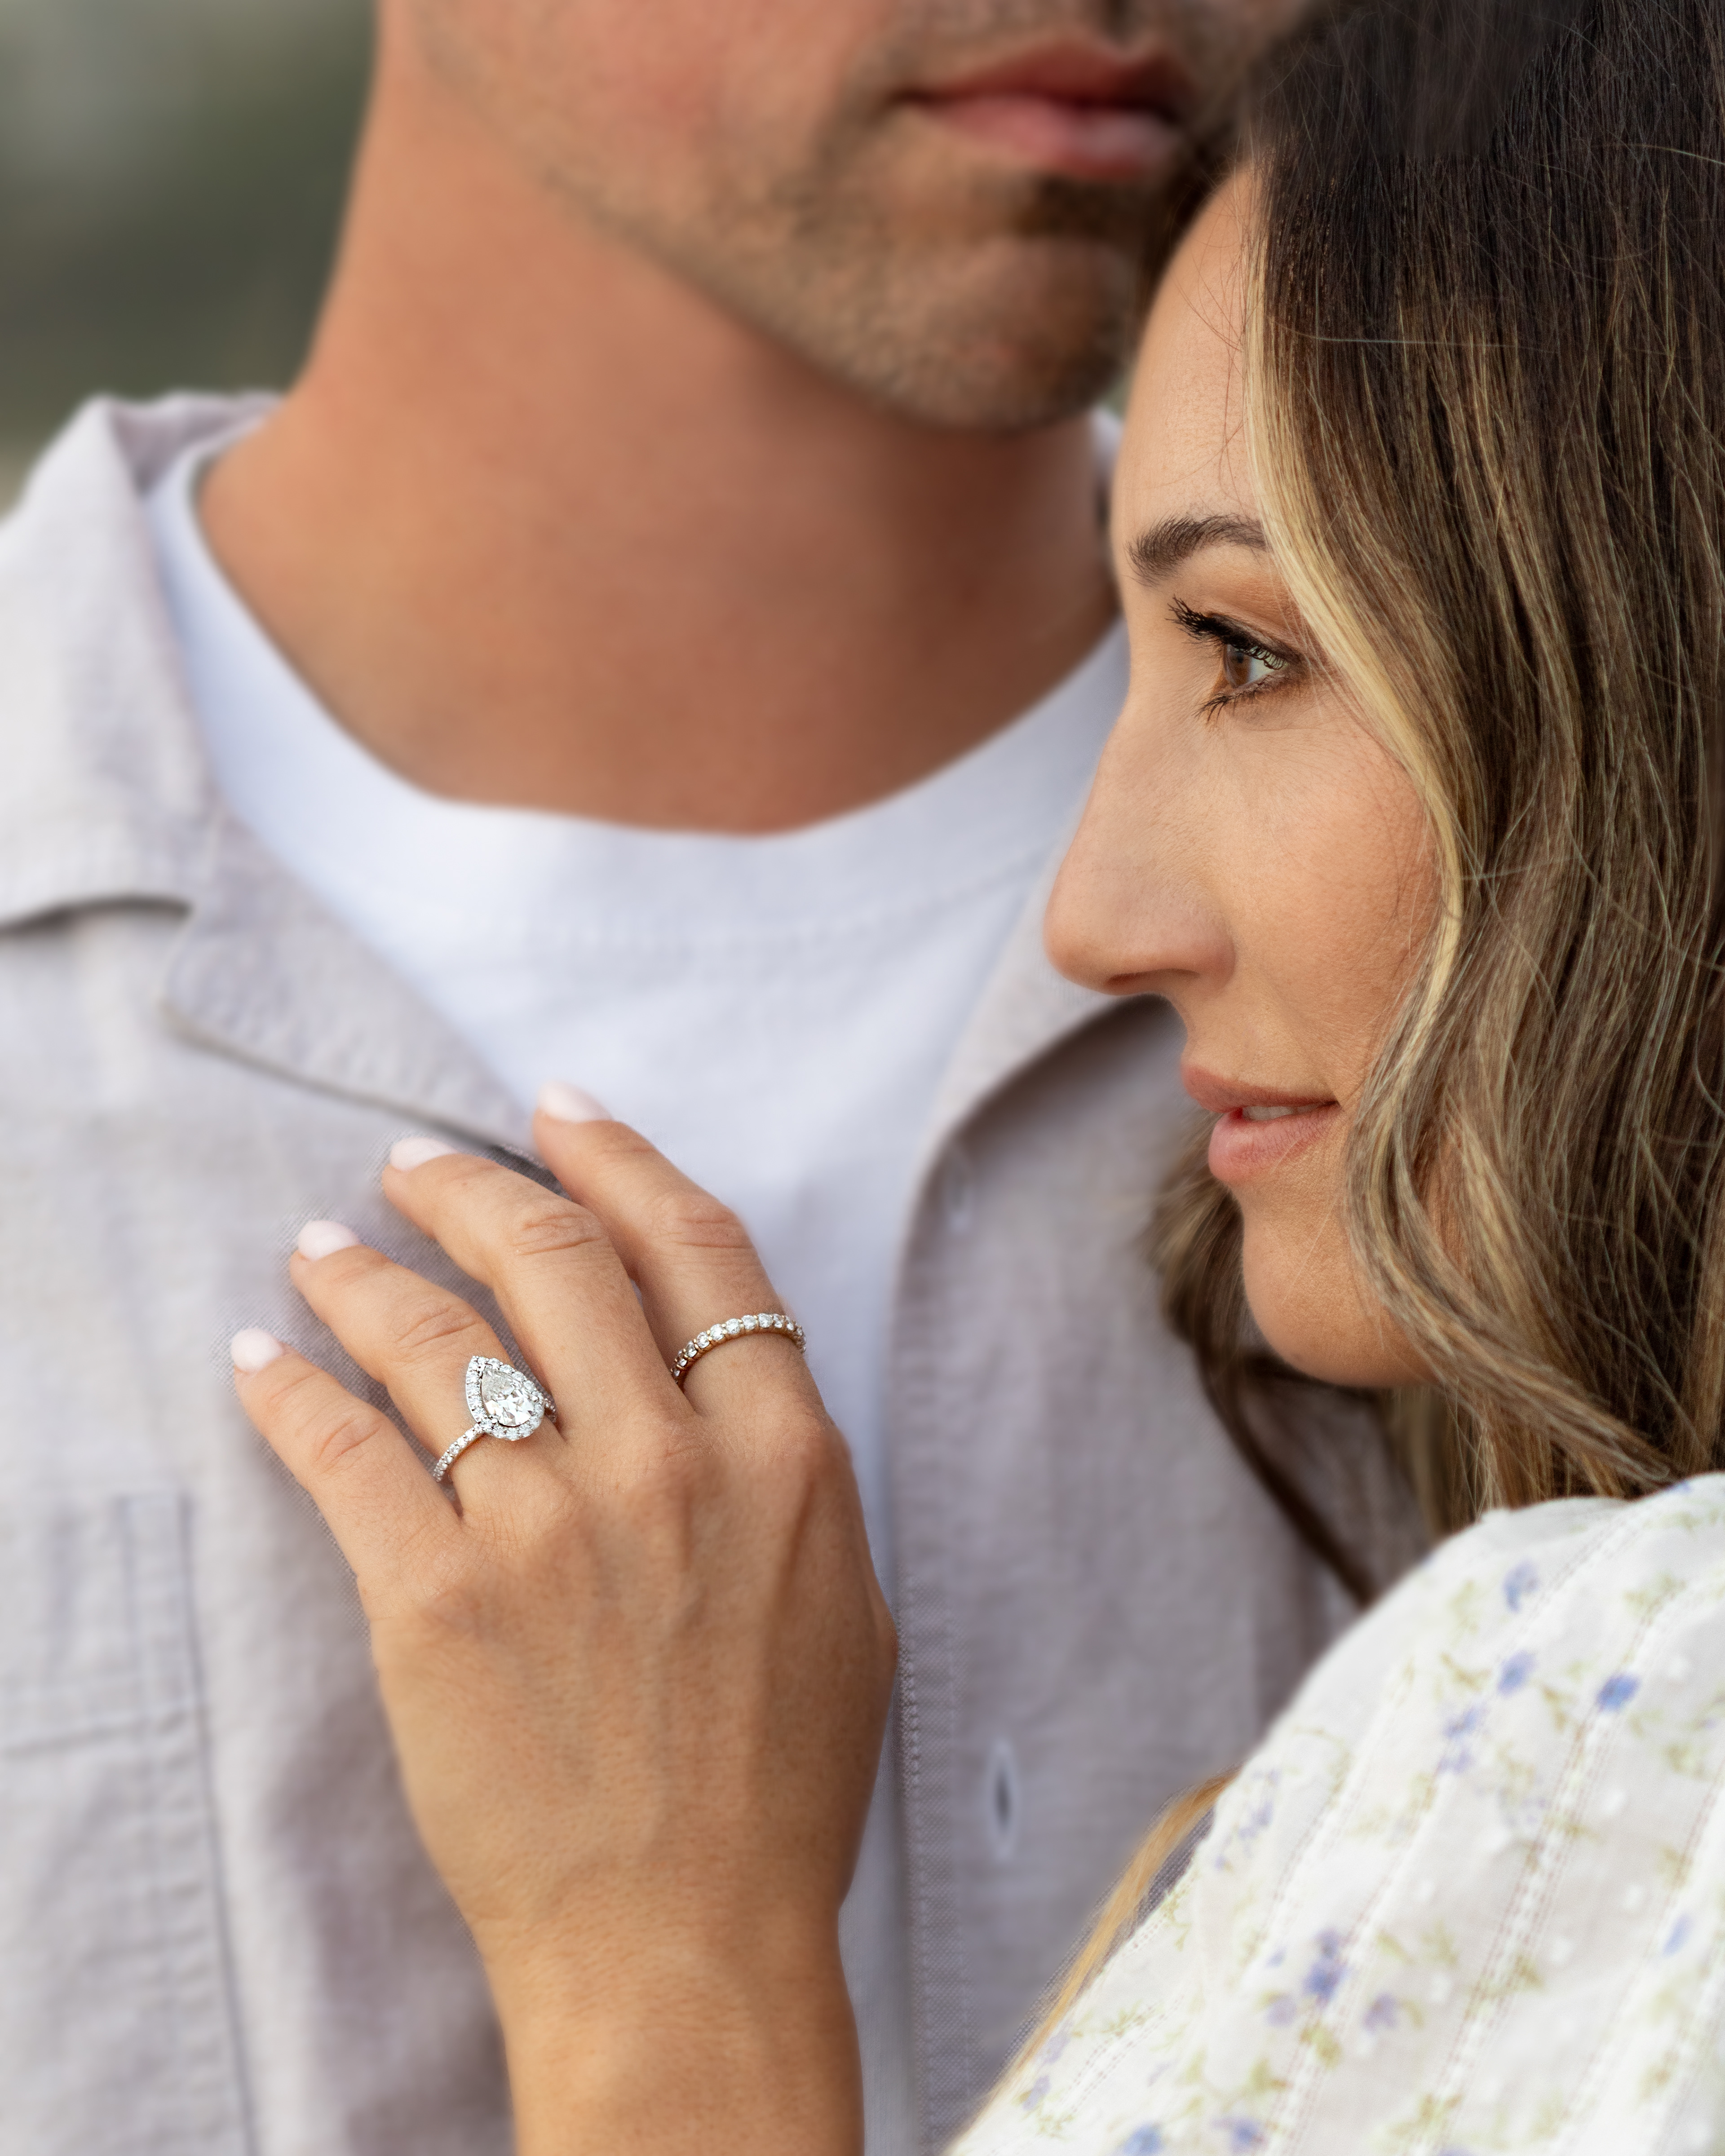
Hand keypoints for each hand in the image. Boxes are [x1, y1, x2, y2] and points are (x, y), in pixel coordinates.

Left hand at [232, 1111, 895, 2155]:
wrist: (685, 1942)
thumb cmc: (775, 1788)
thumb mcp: (846, 1604)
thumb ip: (794, 1475)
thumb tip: (731, 1383)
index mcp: (780, 1455)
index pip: (693, 1248)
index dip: (619, 1159)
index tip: (558, 1114)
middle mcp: (668, 1466)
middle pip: (556, 1259)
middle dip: (473, 1187)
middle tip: (415, 1165)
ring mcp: (550, 1529)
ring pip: (435, 1340)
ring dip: (363, 1273)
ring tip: (322, 1248)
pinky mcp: (437, 1601)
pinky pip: (344, 1452)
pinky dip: (289, 1389)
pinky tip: (261, 1357)